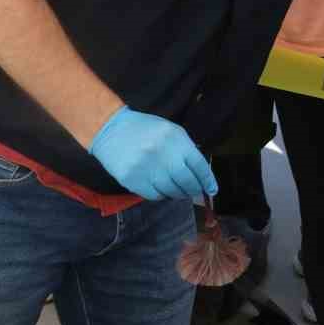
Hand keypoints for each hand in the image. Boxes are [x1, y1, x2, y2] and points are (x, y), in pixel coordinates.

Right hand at [88, 105, 217, 201]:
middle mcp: (165, 155)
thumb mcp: (170, 131)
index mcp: (177, 139)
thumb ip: (185, 149)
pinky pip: (154, 195)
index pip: (199, 165)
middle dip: (193, 190)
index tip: (212, 190)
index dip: (208, 180)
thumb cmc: (145, 129)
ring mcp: (148, 169)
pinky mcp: (133, 180)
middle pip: (187, 181)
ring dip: (178, 194)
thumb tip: (199, 173)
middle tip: (194, 192)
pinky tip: (162, 190)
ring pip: (171, 191)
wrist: (111, 129)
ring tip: (178, 191)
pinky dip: (161, 195)